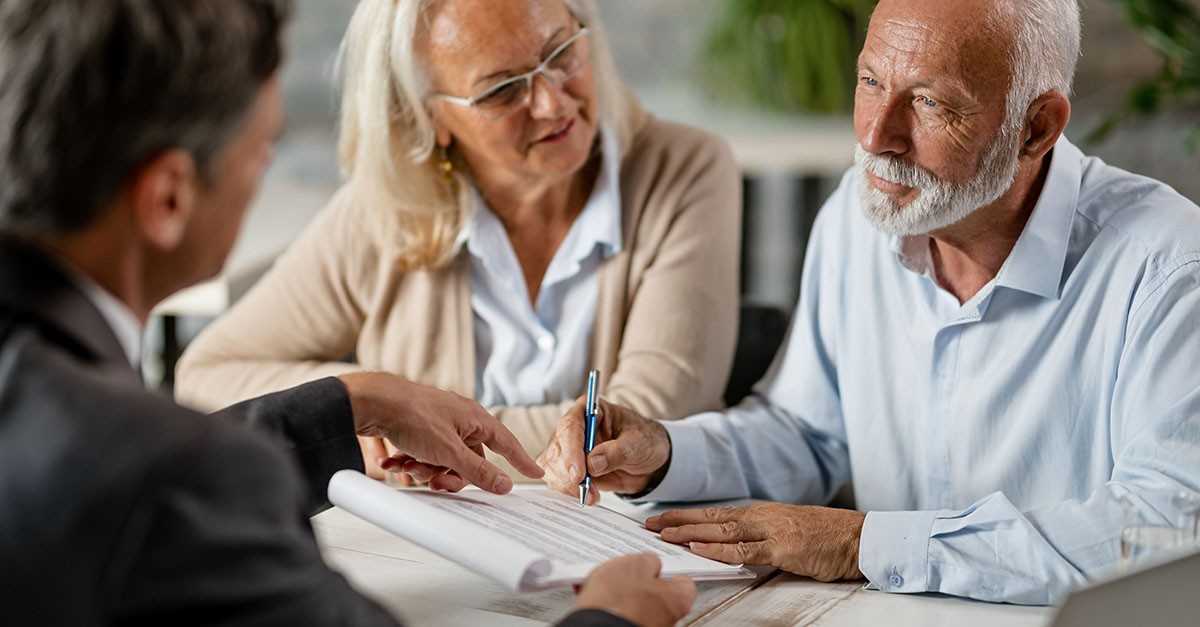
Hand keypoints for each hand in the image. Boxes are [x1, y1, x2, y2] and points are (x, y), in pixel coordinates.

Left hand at [339, 372, 542, 492]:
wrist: (372, 402)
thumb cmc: (411, 415)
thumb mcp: (449, 451)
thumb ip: (478, 470)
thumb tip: (504, 483)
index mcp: (475, 418)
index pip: (506, 443)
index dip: (521, 460)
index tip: (536, 473)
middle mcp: (460, 420)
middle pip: (470, 460)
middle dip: (451, 475)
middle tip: (437, 481)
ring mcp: (438, 424)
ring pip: (444, 460)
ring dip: (426, 469)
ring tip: (409, 466)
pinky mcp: (418, 429)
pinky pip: (423, 455)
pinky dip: (410, 462)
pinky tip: (394, 463)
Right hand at [538, 398, 670, 504]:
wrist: (648, 461)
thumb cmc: (645, 441)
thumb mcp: (638, 444)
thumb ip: (617, 452)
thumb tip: (592, 464)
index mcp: (589, 410)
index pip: (570, 426)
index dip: (571, 450)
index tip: (578, 474)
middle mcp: (574, 428)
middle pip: (556, 449)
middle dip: (568, 473)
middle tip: (585, 490)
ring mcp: (568, 448)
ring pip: (552, 467)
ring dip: (568, 486)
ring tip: (592, 495)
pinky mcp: (568, 467)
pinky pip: (557, 480)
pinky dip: (568, 492)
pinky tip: (588, 495)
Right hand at [572, 554, 695, 626]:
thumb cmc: (619, 602)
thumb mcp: (636, 564)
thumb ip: (649, 560)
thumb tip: (650, 563)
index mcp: (677, 599)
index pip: (684, 583)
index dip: (670, 570)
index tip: (661, 564)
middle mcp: (665, 617)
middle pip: (656, 592)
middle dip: (639, 580)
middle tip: (624, 569)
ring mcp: (644, 625)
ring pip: (633, 602)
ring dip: (618, 591)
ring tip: (600, 580)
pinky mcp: (622, 626)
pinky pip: (616, 611)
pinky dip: (606, 603)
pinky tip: (591, 593)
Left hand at [646, 503, 865, 581]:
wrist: (860, 537)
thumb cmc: (827, 537)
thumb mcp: (788, 531)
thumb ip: (762, 536)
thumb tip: (734, 544)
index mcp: (762, 513)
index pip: (716, 513)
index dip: (687, 516)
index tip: (661, 519)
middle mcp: (762, 517)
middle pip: (711, 517)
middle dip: (677, 521)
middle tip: (648, 524)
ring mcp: (772, 530)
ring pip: (722, 530)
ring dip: (690, 532)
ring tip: (663, 534)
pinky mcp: (784, 548)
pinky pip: (745, 550)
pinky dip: (719, 548)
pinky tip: (699, 548)